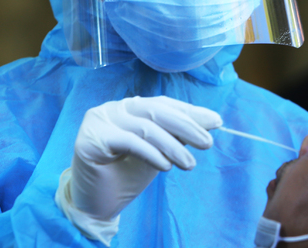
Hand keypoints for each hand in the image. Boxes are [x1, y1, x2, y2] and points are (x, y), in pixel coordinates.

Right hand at [66, 96, 221, 220]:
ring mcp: (100, 119)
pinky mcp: (91, 138)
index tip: (216, 122)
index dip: (190, 112)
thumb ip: (176, 135)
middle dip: (186, 126)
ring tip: (190, 164)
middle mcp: (114, 108)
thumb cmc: (127, 175)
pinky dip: (151, 154)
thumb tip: (208, 122)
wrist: (96, 203)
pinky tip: (166, 166)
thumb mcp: (159, 152)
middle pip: (156, 111)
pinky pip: (129, 142)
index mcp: (130, 106)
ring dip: (173, 146)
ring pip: (146, 127)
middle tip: (207, 143)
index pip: (164, 104)